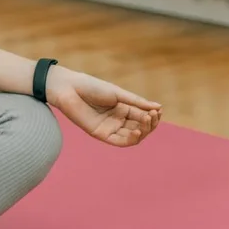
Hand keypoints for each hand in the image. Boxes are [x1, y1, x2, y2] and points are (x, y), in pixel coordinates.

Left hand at [46, 67, 161, 146]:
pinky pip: (119, 142)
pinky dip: (131, 139)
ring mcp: (109, 128)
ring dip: (144, 132)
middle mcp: (117, 120)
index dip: (152, 116)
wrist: (69, 88)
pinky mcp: (100, 134)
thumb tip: (159, 107)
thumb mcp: (118, 93)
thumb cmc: (91, 87)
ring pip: (132, 137)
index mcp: (123, 108)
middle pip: (140, 128)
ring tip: (146, 122)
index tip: (158, 111)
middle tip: (152, 115)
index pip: (143, 117)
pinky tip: (137, 132)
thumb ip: (137, 102)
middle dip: (150, 124)